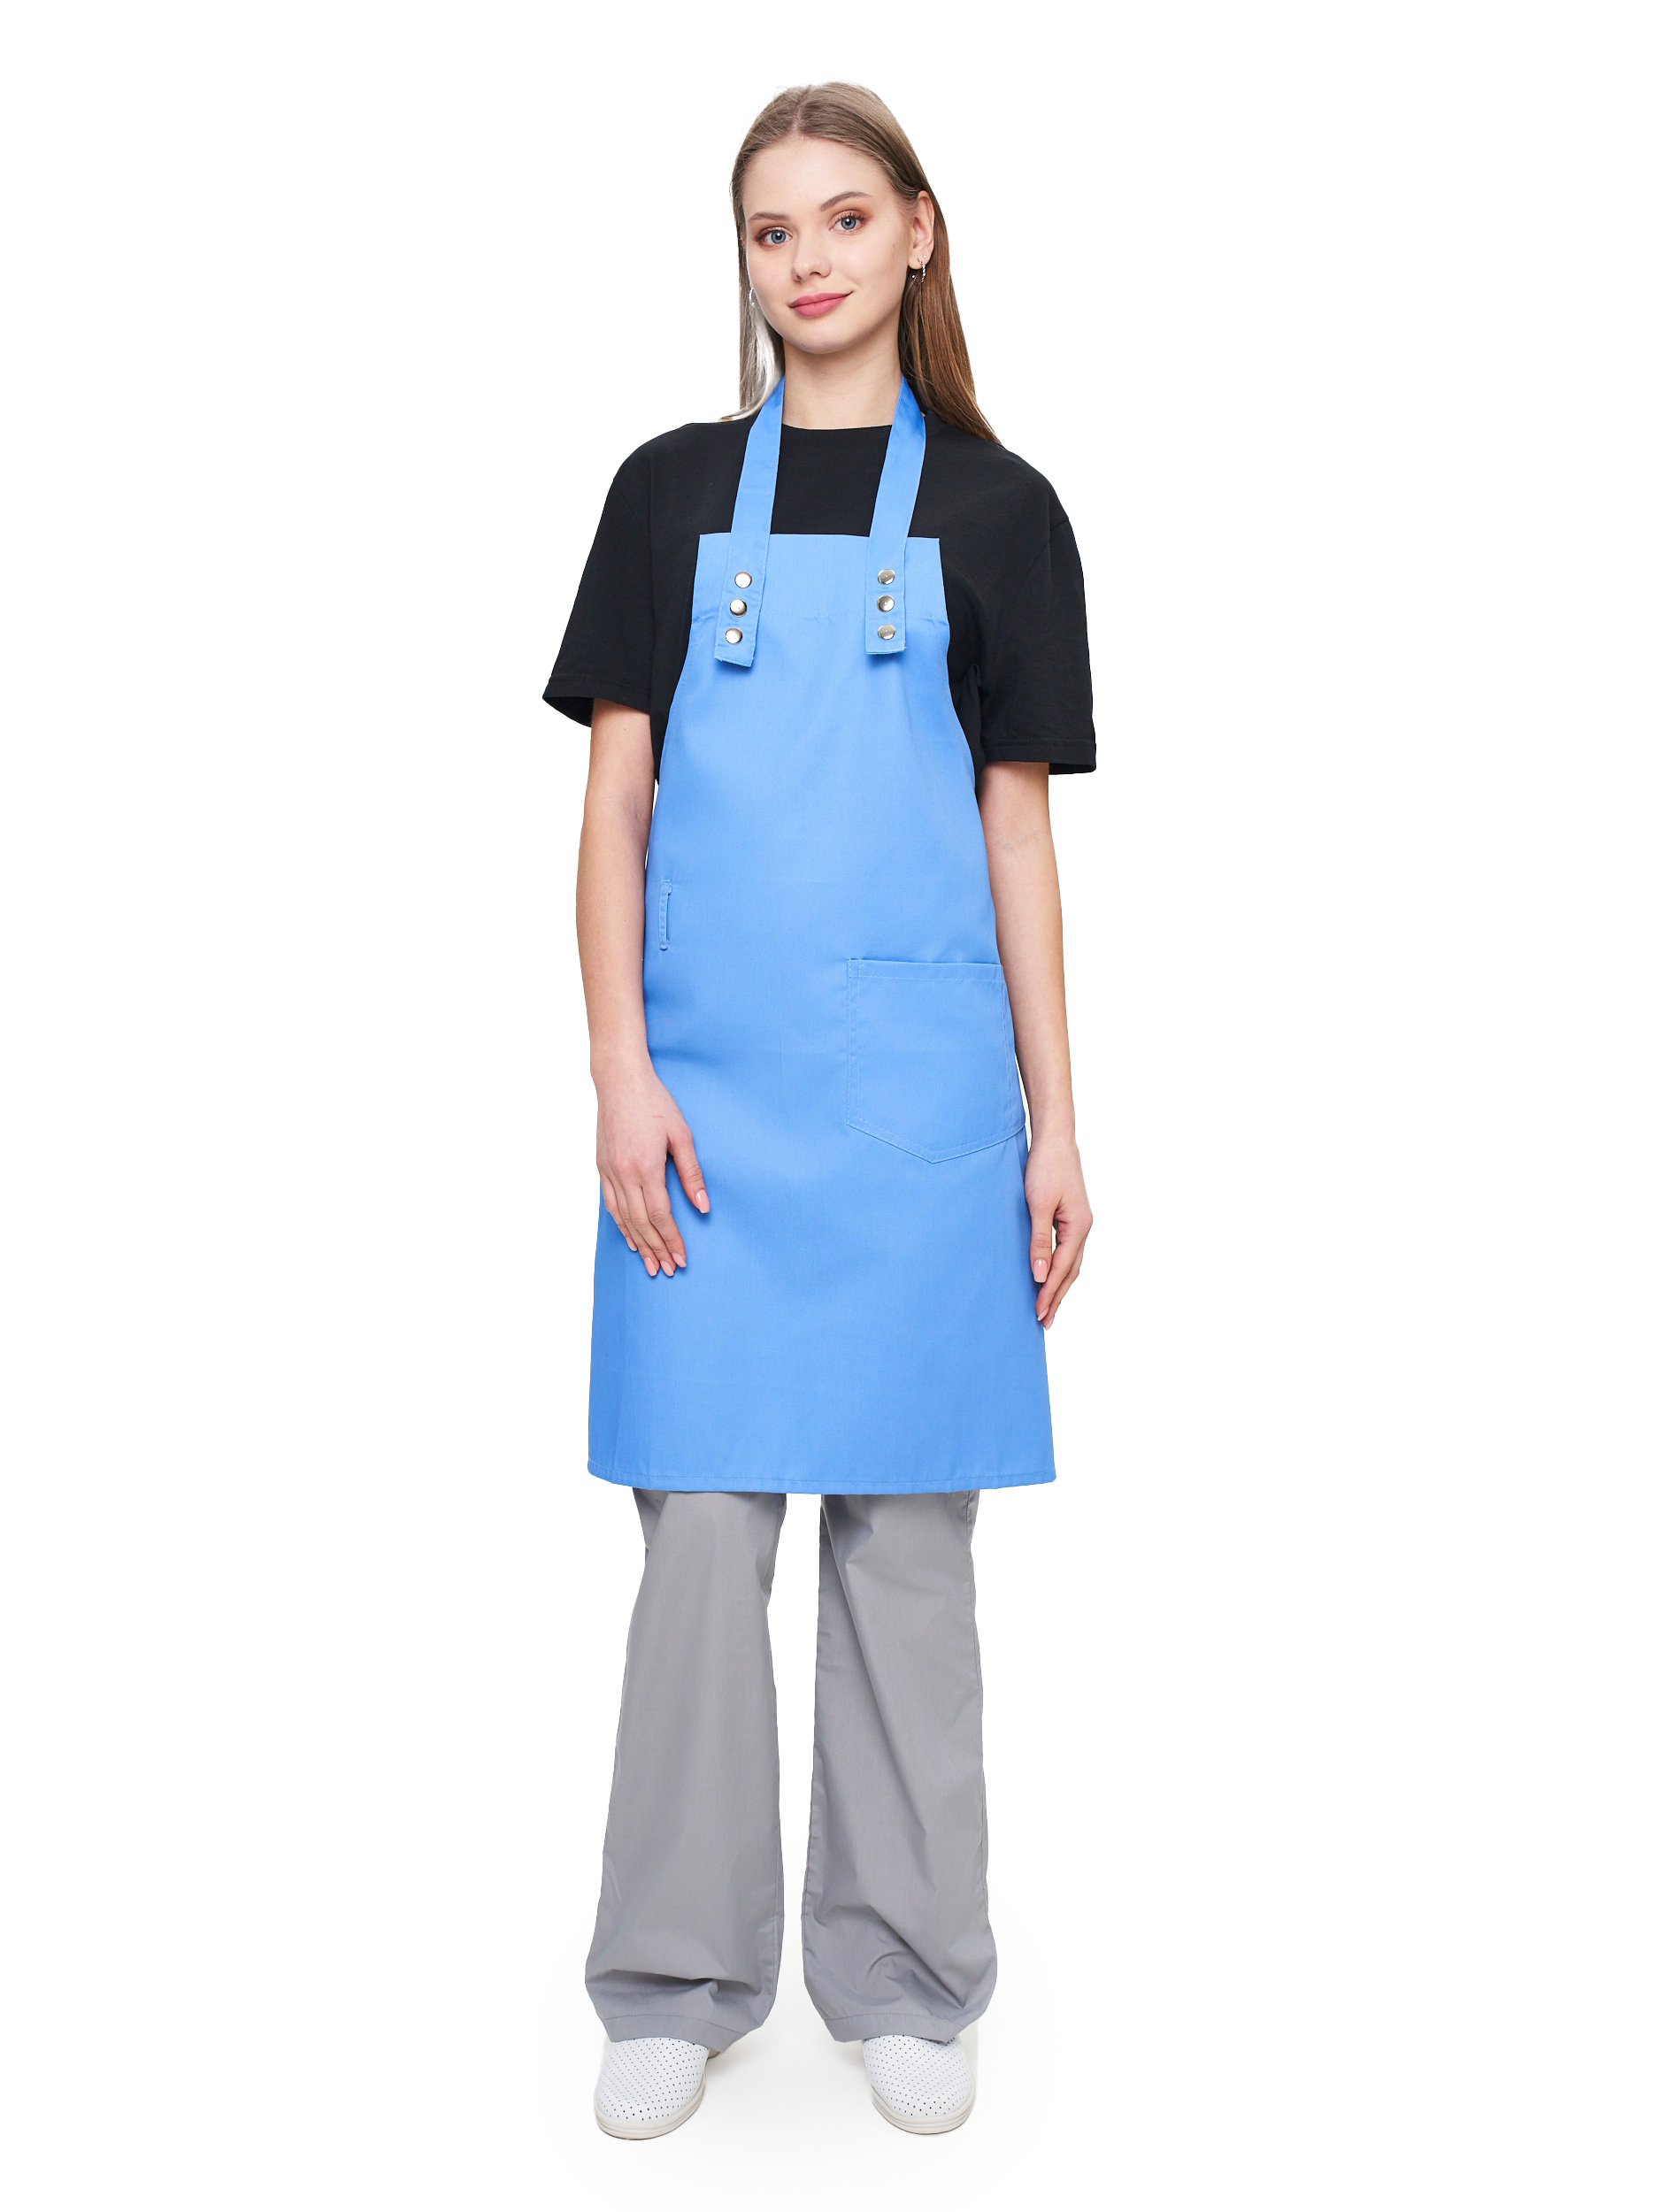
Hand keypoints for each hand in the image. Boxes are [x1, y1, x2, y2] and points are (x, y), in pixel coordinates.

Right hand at [595, 1060, 707, 1276]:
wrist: (619, 1081)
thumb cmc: (655, 1103)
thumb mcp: (681, 1135)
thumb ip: (692, 1173)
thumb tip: (703, 1207)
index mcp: (646, 1167)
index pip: (660, 1215)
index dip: (672, 1240)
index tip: (681, 1258)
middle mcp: (624, 1174)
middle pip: (641, 1223)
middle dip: (656, 1250)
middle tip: (667, 1270)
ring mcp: (609, 1172)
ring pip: (623, 1218)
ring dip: (638, 1244)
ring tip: (650, 1264)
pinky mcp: (602, 1167)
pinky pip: (610, 1204)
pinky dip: (620, 1225)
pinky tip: (630, 1238)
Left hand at [1026, 1133, 1091, 1327]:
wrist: (1056, 1140)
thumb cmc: (1045, 1168)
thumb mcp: (1038, 1206)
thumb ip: (1039, 1241)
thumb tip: (1039, 1275)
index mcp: (1078, 1227)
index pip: (1062, 1269)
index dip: (1050, 1293)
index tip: (1038, 1314)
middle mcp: (1083, 1228)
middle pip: (1071, 1272)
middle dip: (1057, 1297)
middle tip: (1044, 1322)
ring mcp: (1079, 1223)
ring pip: (1071, 1264)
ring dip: (1059, 1286)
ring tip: (1047, 1307)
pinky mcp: (1072, 1218)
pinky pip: (1067, 1252)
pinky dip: (1059, 1269)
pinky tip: (1050, 1276)